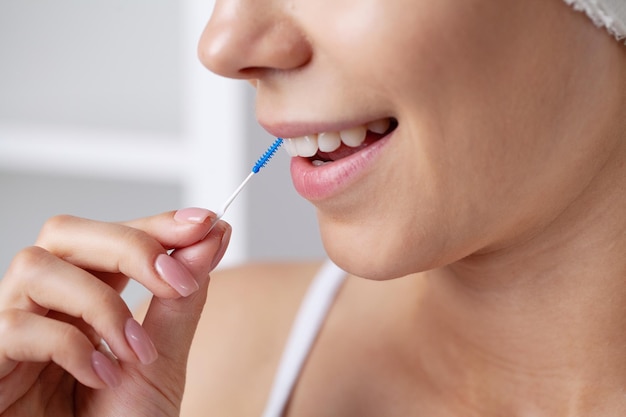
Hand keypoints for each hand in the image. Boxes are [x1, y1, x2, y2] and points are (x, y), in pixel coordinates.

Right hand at [0, 208, 230, 416]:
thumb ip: (181, 299)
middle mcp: (44, 306)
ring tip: (136, 352)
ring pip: (37, 267)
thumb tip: (212, 235)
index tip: (205, 222)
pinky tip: (100, 376)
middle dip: (130, 246)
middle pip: (66, 233)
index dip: (155, 223)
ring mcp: (9, 329)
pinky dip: (70, 345)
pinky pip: (15, 327)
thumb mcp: (160, 361)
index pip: (111, 238)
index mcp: (84, 300)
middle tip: (176, 279)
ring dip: (102, 304)